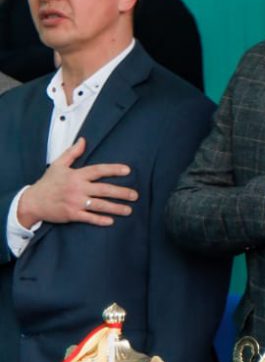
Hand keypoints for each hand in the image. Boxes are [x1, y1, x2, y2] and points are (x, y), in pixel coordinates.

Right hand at [14, 137, 136, 227]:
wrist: (32, 202)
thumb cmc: (47, 183)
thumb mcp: (58, 165)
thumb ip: (72, 153)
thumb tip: (83, 140)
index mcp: (76, 175)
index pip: (98, 170)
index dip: (113, 169)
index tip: (128, 170)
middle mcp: (77, 188)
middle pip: (104, 189)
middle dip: (121, 192)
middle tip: (135, 195)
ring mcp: (75, 202)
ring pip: (100, 205)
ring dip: (116, 208)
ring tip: (129, 210)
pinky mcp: (72, 214)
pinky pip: (89, 217)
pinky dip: (100, 220)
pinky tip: (111, 221)